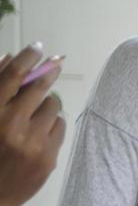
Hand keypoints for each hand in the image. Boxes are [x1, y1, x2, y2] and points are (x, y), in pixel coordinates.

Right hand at [0, 45, 65, 205]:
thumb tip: (11, 58)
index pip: (13, 76)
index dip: (28, 57)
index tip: (38, 47)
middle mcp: (10, 125)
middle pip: (40, 87)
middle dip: (47, 74)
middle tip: (53, 65)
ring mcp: (32, 143)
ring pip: (53, 106)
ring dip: (46, 104)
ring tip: (32, 115)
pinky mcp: (48, 158)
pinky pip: (60, 127)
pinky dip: (51, 126)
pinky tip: (38, 134)